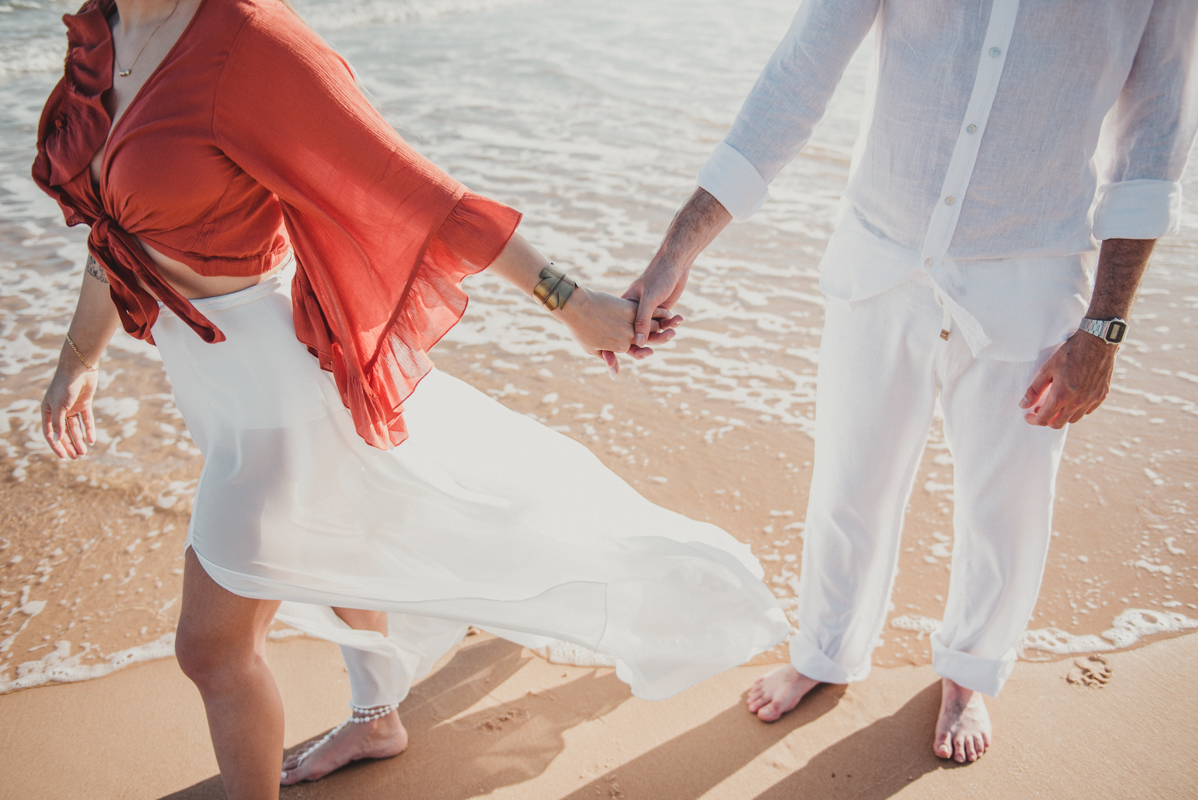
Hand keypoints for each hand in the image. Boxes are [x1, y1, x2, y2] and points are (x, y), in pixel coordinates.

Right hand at [42, 359, 98, 458]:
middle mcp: (59, 410)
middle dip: (69, 445)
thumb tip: (56, 440)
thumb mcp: (60, 406)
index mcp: (47, 411)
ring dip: (79, 440)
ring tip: (84, 452)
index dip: (56, 445)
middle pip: (64, 432)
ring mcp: (72, 407)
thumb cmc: (65, 386)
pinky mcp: (84, 403)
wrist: (79, 368)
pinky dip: (89, 430)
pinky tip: (92, 440)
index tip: (63, 456)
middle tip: (76, 457)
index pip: (50, 432)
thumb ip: (58, 423)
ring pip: (75, 428)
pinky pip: (87, 420)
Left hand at [558, 287, 675, 360]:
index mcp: (621, 347)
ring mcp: (630, 321)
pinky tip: (666, 310)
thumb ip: (608, 358)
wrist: (577, 307)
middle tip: (673, 332)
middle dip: (663, 336)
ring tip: (675, 321)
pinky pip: (648, 311)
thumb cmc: (581, 330)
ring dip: (665, 323)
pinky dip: (659, 311)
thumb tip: (615, 375)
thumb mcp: (593, 349)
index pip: (640, 350)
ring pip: (653, 324)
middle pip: (651, 337)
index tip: (653, 348)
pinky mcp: (629, 307)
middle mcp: (629, 335)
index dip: (648, 349)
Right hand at [622, 254, 689, 357]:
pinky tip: (679, 319)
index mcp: (625, 308)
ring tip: (673, 331)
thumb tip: (640, 344)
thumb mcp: (649, 299)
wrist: (675, 262)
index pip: (619, 331)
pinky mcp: (661, 311)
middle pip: (637, 335)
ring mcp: (649, 313)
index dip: (619, 345)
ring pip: (653, 332)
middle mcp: (635, 312)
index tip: (624, 356)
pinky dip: (672, 324)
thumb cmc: (658, 277)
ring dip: (664, 333)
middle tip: (652, 350)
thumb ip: (643, 321)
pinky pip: (665, 324)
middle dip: (645, 343)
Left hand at [1020, 332, 1117, 427]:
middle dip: (1046, 420)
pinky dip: (1077, 410)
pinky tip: (1072, 399)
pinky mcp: (1102, 396)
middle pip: (1058, 424)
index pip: (1044, 419)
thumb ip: (1034, 390)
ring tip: (1056, 404)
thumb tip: (1023, 405)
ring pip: (1073, 419)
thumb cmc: (1070, 353)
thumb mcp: (1048, 369)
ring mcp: (1091, 400)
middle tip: (1040, 410)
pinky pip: (1087, 411)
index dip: (1033, 420)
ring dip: (1062, 416)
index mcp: (1061, 396)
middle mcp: (1077, 402)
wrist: (1097, 342)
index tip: (1028, 415)